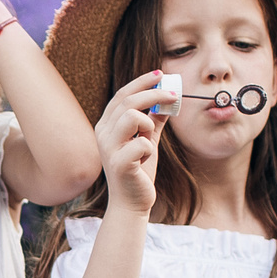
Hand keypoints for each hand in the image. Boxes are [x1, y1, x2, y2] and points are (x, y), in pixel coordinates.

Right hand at [96, 71, 167, 213]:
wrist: (132, 203)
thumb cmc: (138, 171)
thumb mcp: (147, 140)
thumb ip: (153, 120)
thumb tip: (168, 99)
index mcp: (106, 126)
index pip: (122, 95)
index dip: (141, 82)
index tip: (160, 74)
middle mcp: (103, 134)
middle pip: (128, 100)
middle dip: (154, 94)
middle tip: (173, 95)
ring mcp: (108, 148)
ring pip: (132, 116)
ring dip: (148, 124)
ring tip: (149, 139)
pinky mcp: (119, 163)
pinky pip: (142, 143)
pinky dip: (149, 149)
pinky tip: (145, 160)